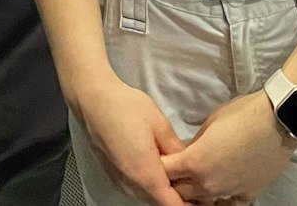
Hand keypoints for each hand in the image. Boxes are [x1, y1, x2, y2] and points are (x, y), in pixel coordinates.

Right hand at [70, 76, 190, 205]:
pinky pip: (135, 188)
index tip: (202, 199)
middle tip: (196, 186)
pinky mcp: (113, 174)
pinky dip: (149, 185)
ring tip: (180, 176)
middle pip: (158, 202)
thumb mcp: (160, 125)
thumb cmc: (127, 108)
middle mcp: (130, 184)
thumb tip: (188, 164)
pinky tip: (158, 168)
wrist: (94, 100)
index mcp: (145, 174)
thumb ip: (176, 150)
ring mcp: (119, 181)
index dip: (188, 205)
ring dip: (162, 192)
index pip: (170, 204)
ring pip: (146, 196)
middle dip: (177, 198)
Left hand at [162, 91, 296, 205]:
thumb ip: (195, 143)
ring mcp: (228, 192)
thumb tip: (188, 152)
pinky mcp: (246, 194)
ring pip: (202, 202)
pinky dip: (221, 200)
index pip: (164, 171)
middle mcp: (207, 183)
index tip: (159, 160)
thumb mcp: (210, 122)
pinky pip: (228, 205)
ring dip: (196, 194)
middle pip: (179, 192)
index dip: (161, 165)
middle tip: (177, 172)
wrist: (278, 119)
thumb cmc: (243, 114)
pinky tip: (220, 193)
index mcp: (194, 161)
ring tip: (198, 182)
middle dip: (174, 182)